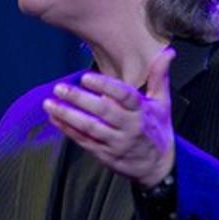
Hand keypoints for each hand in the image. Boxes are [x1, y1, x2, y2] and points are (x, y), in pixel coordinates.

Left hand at [42, 46, 175, 187]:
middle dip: (79, 99)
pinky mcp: (104, 154)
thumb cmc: (157, 130)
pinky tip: (54, 118)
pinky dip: (67, 130)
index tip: (86, 77)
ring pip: (90, 128)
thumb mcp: (163, 103)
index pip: (125, 96)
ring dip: (67, 115)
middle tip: (60, 88)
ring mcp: (115, 142)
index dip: (106, 86)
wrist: (158, 167)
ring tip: (50, 103)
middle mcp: (129, 127)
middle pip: (103, 112)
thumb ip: (159, 77)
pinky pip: (83, 141)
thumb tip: (168, 53)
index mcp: (142, 112)